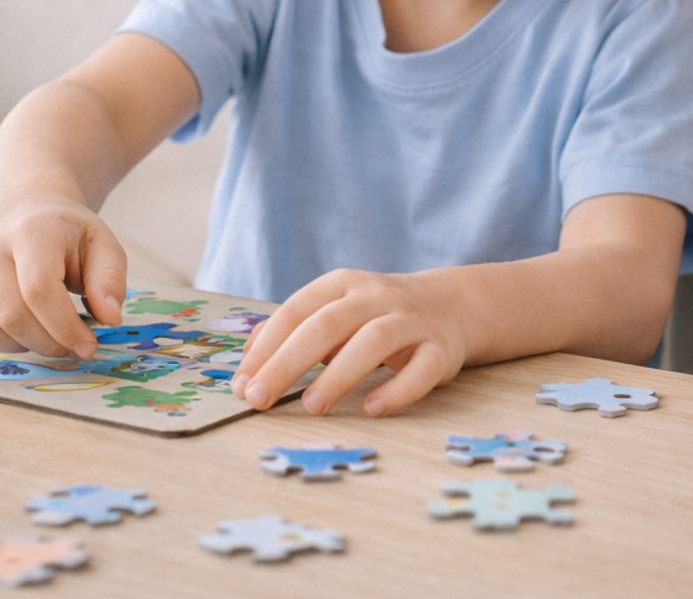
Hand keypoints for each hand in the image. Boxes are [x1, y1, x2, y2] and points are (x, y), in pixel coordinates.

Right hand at [0, 198, 128, 359]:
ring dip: (29, 346)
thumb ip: (109, 279)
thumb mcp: (103, 245)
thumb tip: (110, 318)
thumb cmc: (70, 236)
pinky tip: (32, 333)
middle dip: (50, 342)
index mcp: (32, 232)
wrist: (31, 215)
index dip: (64, 326)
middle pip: (14, 315)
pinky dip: (8, 345)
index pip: (38, 289)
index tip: (89, 345)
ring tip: (55, 338)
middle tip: (78, 347)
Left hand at [230, 268, 469, 417]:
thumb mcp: (335, 310)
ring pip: (373, 342)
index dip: (266, 347)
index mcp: (343, 283)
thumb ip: (295, 331)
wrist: (450, 305)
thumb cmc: (375, 316)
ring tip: (311, 407)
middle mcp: (376, 296)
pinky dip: (397, 390)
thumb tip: (248, 364)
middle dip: (287, 363)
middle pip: (327, 325)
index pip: (296, 311)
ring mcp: (411, 320)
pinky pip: (422, 369)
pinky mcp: (441, 348)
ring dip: (338, 375)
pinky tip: (373, 409)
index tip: (241, 383)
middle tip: (259, 399)